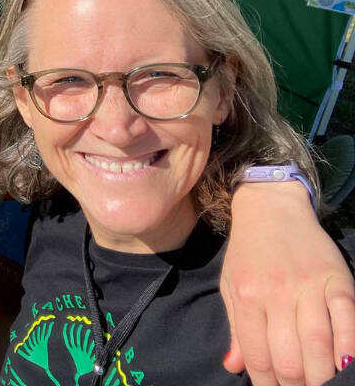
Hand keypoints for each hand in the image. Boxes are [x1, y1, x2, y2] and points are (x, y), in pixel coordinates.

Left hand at [222, 183, 354, 385]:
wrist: (271, 207)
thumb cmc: (249, 252)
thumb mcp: (232, 286)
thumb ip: (236, 329)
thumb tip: (234, 368)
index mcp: (247, 296)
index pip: (257, 355)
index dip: (266, 384)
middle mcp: (276, 292)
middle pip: (288, 357)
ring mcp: (308, 286)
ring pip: (317, 343)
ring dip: (321, 376)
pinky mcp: (337, 279)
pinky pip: (346, 318)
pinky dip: (348, 345)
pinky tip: (346, 365)